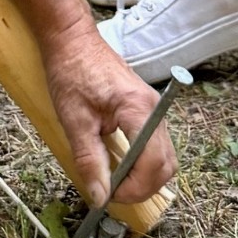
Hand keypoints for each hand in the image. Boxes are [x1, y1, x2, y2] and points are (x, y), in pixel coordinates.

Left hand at [38, 23, 176, 207]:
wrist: (73, 41)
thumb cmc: (72, 72)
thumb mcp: (74, 121)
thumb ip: (90, 160)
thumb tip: (100, 196)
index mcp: (139, 110)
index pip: (152, 163)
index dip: (134, 188)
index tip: (109, 196)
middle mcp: (155, 109)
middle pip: (166, 164)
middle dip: (143, 187)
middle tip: (113, 194)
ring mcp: (154, 109)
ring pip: (165, 157)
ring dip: (145, 177)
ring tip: (116, 182)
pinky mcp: (147, 110)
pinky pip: (156, 145)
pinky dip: (144, 163)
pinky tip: (121, 165)